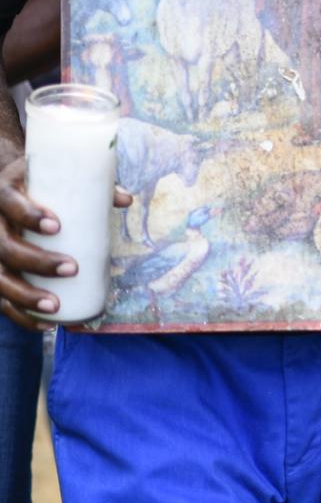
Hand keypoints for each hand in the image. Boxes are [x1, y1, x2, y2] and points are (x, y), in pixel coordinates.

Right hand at [0, 156, 131, 330]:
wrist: (7, 190)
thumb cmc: (38, 183)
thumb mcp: (56, 178)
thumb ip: (90, 186)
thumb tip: (125, 200)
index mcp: (4, 193)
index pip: (10, 204)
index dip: (29, 215)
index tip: (57, 225)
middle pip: (3, 247)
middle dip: (37, 261)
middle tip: (71, 268)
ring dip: (26, 296)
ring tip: (56, 306)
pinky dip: (20, 315)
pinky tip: (45, 324)